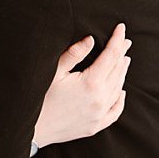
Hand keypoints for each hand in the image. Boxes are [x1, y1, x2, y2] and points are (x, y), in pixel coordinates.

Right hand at [34, 24, 130, 144]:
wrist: (33, 129)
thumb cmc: (40, 97)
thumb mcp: (54, 71)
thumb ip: (74, 54)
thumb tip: (91, 39)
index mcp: (91, 82)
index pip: (111, 55)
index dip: (117, 39)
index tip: (121, 28)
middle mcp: (100, 99)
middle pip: (118, 70)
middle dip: (122, 53)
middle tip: (125, 42)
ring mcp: (100, 114)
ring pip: (118, 88)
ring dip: (122, 72)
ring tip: (124, 60)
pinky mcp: (96, 126)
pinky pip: (115, 111)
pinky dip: (120, 99)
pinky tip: (122, 91)